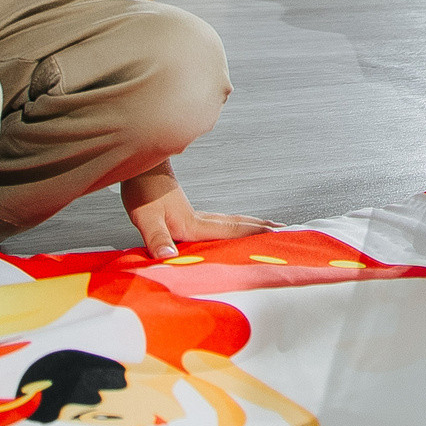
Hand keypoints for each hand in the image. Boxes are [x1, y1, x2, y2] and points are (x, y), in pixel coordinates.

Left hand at [120, 164, 274, 259]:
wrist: (140, 170)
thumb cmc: (142, 192)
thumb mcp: (145, 219)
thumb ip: (157, 238)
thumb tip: (168, 256)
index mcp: (194, 224)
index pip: (230, 230)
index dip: (254, 234)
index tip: (278, 236)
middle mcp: (200, 219)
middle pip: (237, 224)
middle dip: (261, 229)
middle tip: (285, 231)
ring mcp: (196, 214)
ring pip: (230, 221)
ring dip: (251, 225)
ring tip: (268, 228)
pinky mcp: (188, 213)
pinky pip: (219, 222)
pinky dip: (234, 226)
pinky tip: (232, 228)